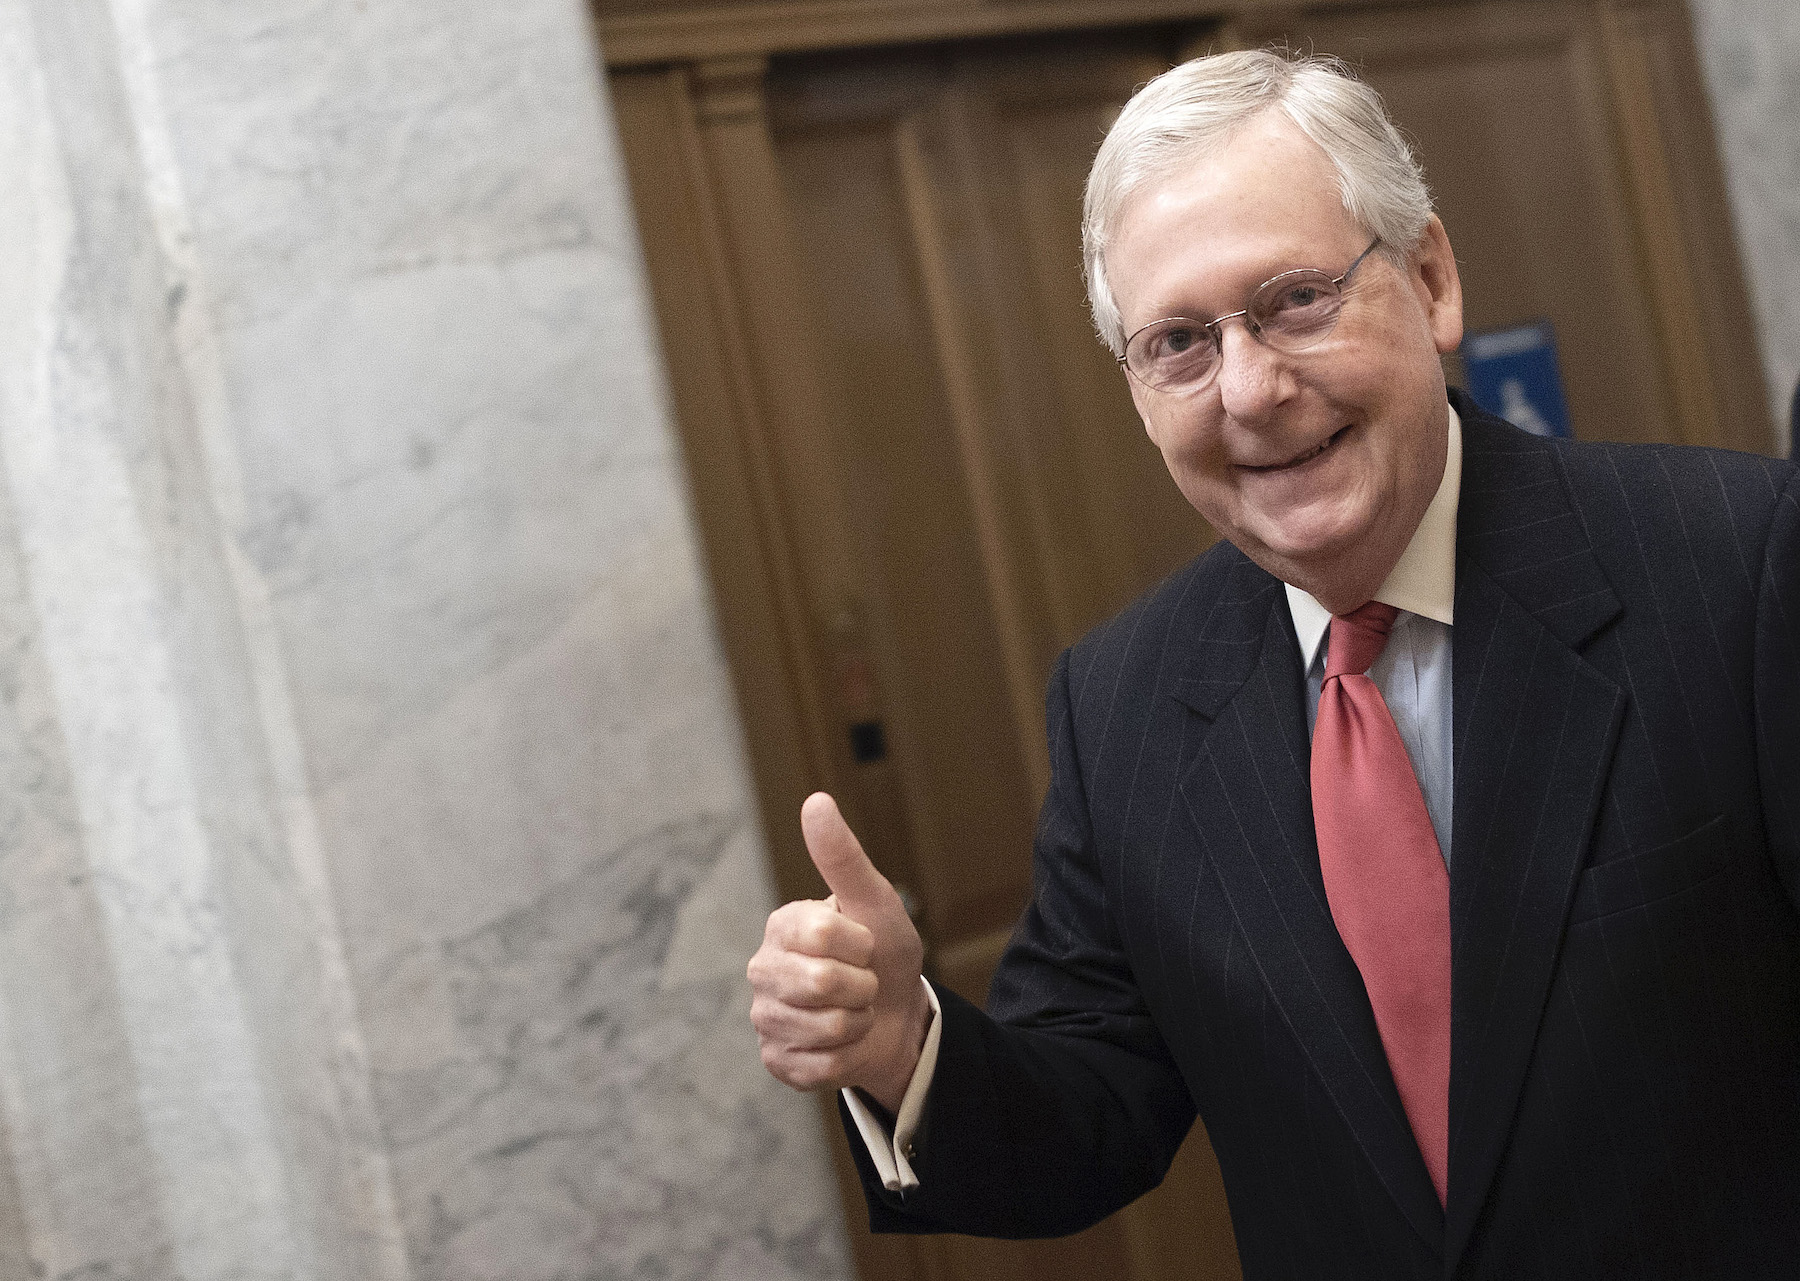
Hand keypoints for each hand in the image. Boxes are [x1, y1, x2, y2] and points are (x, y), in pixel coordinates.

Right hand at [749, 792, 930, 1110]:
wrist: (900, 1016)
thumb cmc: (885, 953)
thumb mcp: (875, 902)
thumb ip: (843, 856)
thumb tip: (815, 800)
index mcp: (782, 926)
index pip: (824, 934)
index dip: (862, 944)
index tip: (866, 944)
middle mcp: (762, 970)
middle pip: (820, 983)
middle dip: (863, 986)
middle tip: (863, 982)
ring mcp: (766, 1017)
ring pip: (825, 1027)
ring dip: (858, 1022)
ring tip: (854, 1011)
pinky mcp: (776, 1060)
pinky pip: (820, 1065)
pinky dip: (847, 1056)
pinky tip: (843, 1043)